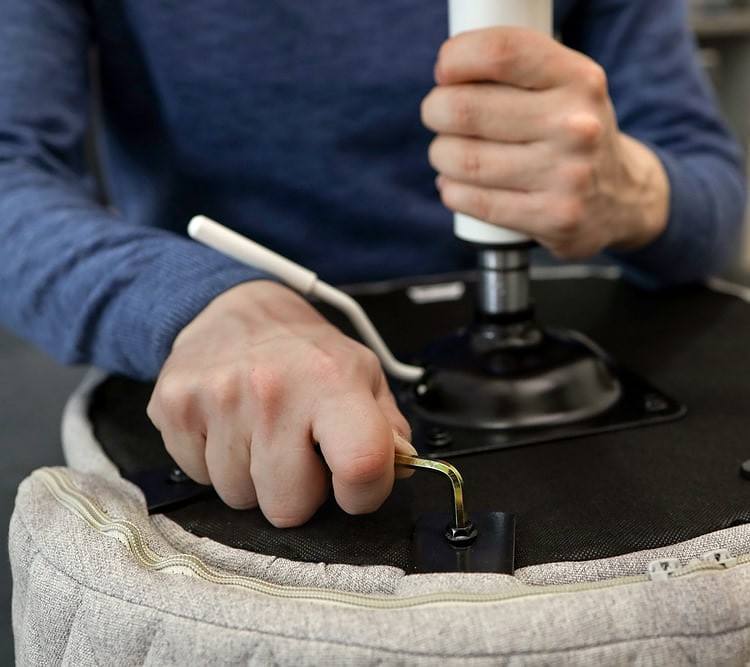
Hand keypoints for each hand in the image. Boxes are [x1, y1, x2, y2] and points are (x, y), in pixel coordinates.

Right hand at [147, 280, 414, 526]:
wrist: (236, 308)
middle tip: (296, 449)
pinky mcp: (175, 407)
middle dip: (298, 491)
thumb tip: (401, 468)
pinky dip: (216, 462)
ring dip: (253, 476)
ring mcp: (217, 400)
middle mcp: (272, 391)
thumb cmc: (304, 350)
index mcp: (332, 382)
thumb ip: (387, 427)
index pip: (362, 467)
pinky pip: (199, 478)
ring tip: (259, 430)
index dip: (364, 493)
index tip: (354, 485)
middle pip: (288, 508)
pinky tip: (229, 426)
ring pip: (240, 498)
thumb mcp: (362, 373)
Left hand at [421, 27, 668, 259]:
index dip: (456, 59)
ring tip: (448, 155)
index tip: (445, 72)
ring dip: (441, 156)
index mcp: (578, 79)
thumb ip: (515, 71)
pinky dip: (452, 192)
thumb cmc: (571, 133)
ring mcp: (568, 175)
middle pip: (465, 109)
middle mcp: (576, 125)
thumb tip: (445, 79)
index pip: (500, 52)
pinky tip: (455, 185)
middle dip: (436, 111)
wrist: (621, 196)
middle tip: (437, 116)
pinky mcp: (554, 218)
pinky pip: (474, 202)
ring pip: (463, 160)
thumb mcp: (563, 87)